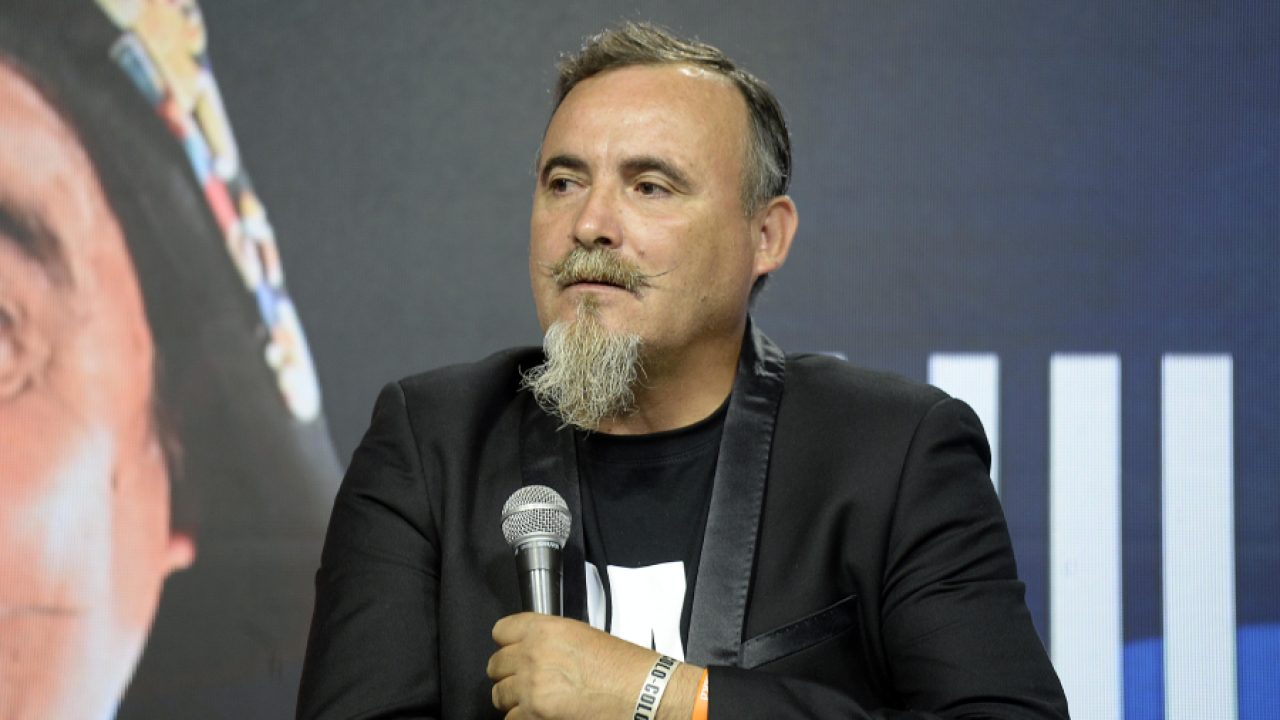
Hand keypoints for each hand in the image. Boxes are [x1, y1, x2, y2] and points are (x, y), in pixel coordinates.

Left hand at [487, 612, 700, 719]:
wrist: (643, 692)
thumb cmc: (623, 666)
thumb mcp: (582, 635)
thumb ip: (549, 640)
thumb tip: (530, 649)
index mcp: (545, 630)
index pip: (500, 631)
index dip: (509, 643)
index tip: (514, 650)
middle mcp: (533, 656)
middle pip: (496, 665)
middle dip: (510, 674)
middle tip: (528, 680)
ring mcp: (531, 688)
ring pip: (499, 695)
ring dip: (515, 699)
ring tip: (537, 700)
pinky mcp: (535, 715)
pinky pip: (512, 718)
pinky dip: (525, 718)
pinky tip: (544, 714)